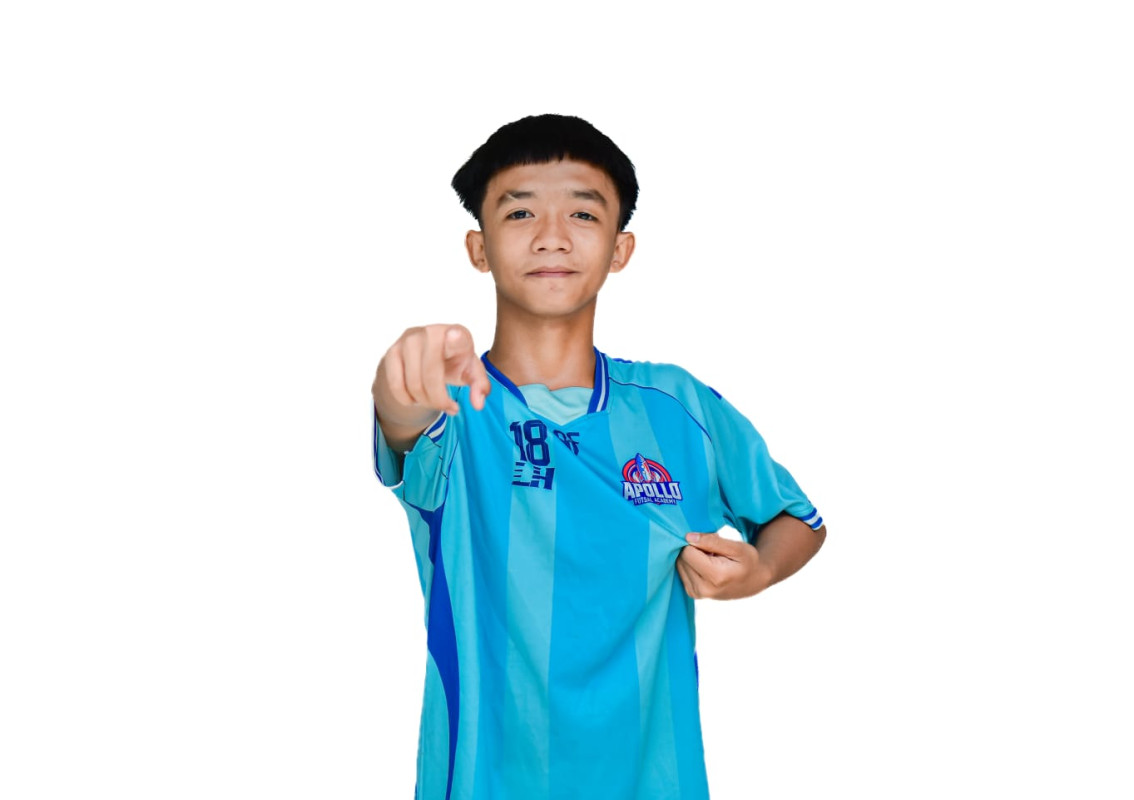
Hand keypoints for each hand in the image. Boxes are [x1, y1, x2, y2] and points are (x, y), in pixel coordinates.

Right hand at [373, 325, 490, 448]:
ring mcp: (408, 340)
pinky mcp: (392, 352)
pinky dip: (406, 400)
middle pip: (431, 375)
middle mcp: (431, 332)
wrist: (426, 354)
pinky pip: (396, 385)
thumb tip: (478, 404)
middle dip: (439, 400)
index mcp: (457, 333)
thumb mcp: (471, 371)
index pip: (456, 336)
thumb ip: (480, 386)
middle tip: (449, 408)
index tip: (454, 336)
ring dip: (424, 402)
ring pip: (413, 384)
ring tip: (434, 402)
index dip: (454, 339)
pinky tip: (416, 399)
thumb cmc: (454, 362)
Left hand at [676, 532, 772, 599]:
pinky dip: (692, 565)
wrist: (753, 582)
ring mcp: (696, 593)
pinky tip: (706, 566)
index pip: (688, 552)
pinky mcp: (692, 593)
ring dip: (693, 558)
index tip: (712, 543)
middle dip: (694, 550)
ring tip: (711, 559)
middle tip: (713, 551)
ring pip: (680, 564)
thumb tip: (688, 537)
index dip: (698, 542)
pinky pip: (682, 572)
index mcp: (715, 576)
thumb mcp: (737, 548)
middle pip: (682, 558)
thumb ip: (713, 542)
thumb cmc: (748, 562)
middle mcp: (703, 589)